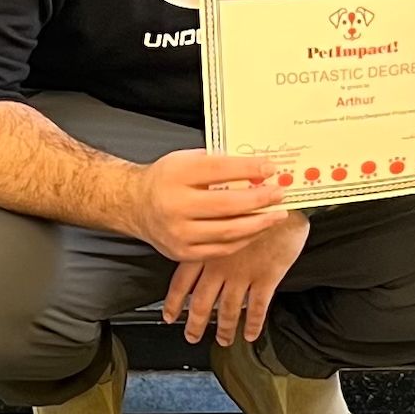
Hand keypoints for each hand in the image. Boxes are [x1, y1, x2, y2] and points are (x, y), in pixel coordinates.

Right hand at [131, 150, 290, 260]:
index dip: (249, 169)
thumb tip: (257, 169)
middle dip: (260, 200)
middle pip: (228, 205)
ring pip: (228, 232)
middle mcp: (175, 206)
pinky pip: (222, 249)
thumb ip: (218, 164)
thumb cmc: (165, 179)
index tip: (270, 168)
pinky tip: (256, 230)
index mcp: (177, 176)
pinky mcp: (182, 253)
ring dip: (258, 223)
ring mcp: (179, 233)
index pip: (220, 170)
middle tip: (279, 194)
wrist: (134, 205)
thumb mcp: (186, 160)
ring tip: (276, 215)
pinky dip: (243, 239)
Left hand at [163, 211, 310, 347]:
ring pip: (229, 310)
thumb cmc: (253, 200)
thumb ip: (209, 228)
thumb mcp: (221, 211)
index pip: (182, 282)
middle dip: (196, 324)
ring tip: (224, 340)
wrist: (283, 199)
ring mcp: (243, 274)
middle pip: (202, 303)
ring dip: (225, 329)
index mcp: (206, 249)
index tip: (170, 316)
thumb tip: (199, 236)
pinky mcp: (266, 278)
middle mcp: (220, 266)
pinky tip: (251, 334)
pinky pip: (257, 308)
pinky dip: (253, 324)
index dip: (175, 302)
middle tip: (192, 336)